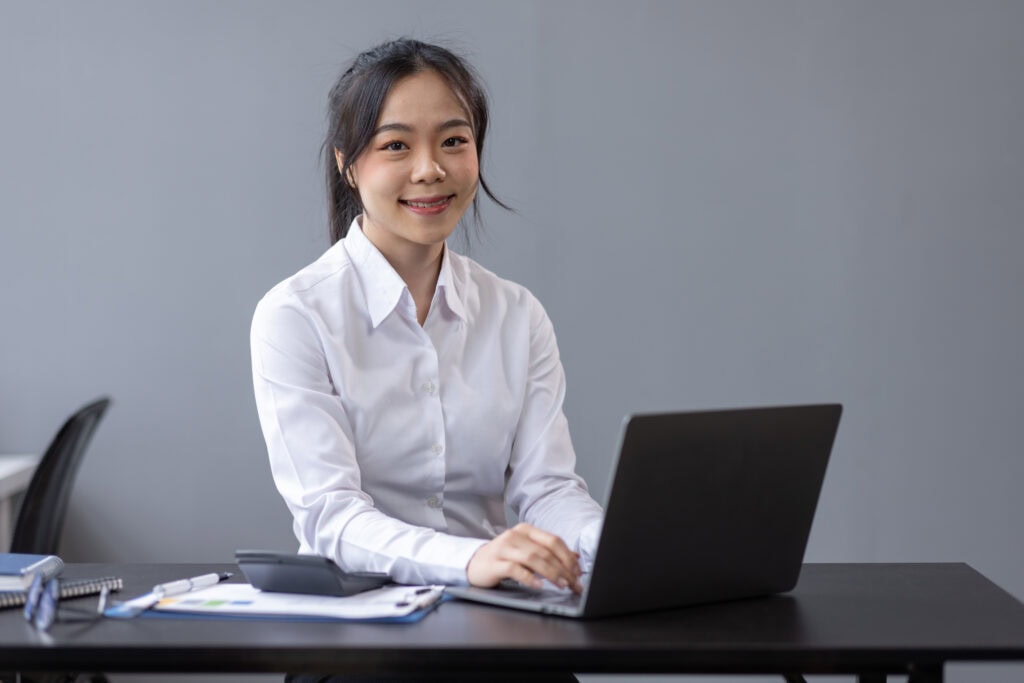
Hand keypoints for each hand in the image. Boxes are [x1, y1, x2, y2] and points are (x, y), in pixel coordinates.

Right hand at [466, 523, 583, 592]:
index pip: (553, 541)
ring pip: (533, 558)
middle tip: (574, 584)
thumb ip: (548, 553)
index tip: (578, 572)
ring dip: (551, 573)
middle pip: (545, 551)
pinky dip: (529, 578)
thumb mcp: (526, 551)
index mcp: (526, 530)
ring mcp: (504, 548)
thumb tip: (575, 558)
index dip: (568, 557)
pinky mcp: (494, 563)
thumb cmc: (503, 557)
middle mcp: (515, 536)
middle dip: (563, 569)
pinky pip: (515, 569)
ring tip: (561, 585)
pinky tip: (538, 586)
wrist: (474, 562)